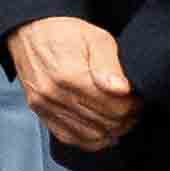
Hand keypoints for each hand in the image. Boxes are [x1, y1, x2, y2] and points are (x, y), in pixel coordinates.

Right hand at [11, 15, 140, 153]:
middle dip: (125, 119)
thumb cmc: (66, 33)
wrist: (32, 30)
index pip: (114, 108)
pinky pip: (68, 137)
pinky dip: (89, 140)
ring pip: (89, 135)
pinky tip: (100, 131)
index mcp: (70, 76)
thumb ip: (110, 66)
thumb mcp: (96, 38)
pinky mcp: (40, 111)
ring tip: (119, 119)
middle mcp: (55, 95)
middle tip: (133, 109)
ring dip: (110, 131)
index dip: (133, 107)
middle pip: (104, 123)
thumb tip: (121, 90)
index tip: (137, 99)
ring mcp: (45, 105)